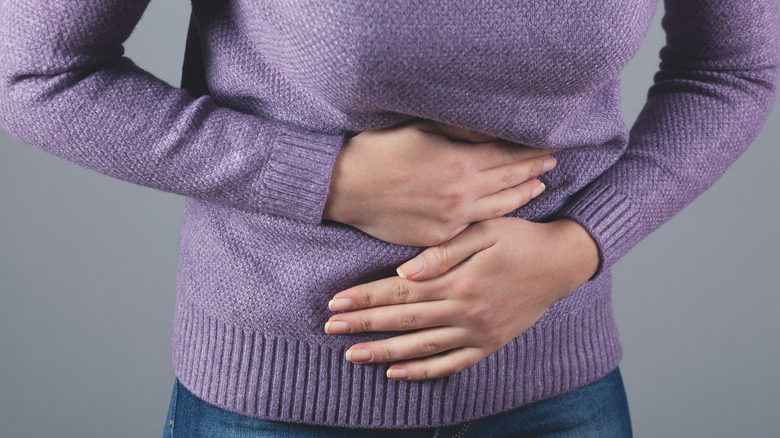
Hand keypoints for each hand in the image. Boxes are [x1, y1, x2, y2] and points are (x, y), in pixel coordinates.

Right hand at [323, 119, 558, 245]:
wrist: (343, 188)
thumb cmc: (377, 151)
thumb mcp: (420, 129)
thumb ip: (461, 131)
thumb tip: (493, 130)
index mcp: (459, 163)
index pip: (507, 155)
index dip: (530, 150)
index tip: (548, 144)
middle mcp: (461, 194)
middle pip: (509, 180)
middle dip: (533, 169)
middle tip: (552, 162)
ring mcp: (451, 220)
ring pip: (499, 208)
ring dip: (523, 195)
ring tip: (539, 186)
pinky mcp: (438, 238)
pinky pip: (475, 228)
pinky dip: (496, 217)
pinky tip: (504, 211)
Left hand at [324, 217, 598, 380]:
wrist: (561, 263)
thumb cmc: (519, 238)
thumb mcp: (485, 230)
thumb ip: (444, 251)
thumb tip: (404, 272)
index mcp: (459, 281)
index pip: (400, 292)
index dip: (365, 297)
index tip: (335, 303)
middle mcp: (464, 312)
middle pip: (403, 320)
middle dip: (363, 325)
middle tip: (330, 329)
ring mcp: (477, 333)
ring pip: (420, 347)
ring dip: (383, 352)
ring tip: (352, 355)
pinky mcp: (488, 344)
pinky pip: (450, 365)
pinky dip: (422, 372)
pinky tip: (396, 374)